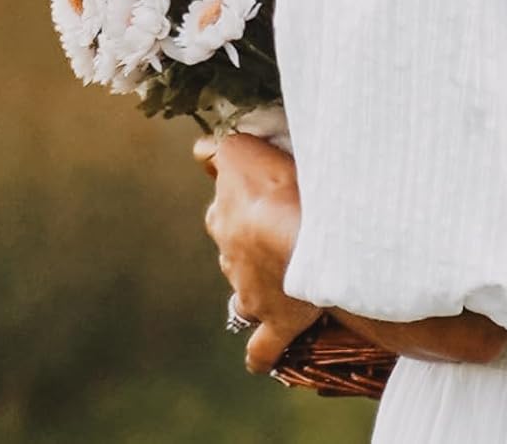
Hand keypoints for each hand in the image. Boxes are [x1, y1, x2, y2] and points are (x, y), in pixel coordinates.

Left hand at [194, 131, 324, 373]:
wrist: (306, 235)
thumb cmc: (285, 183)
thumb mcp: (247, 149)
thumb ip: (223, 150)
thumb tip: (200, 150)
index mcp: (224, 212)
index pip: (224, 195)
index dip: (243, 187)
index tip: (263, 181)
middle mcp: (229, 252)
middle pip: (233, 239)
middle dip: (251, 233)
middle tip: (285, 218)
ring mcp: (249, 290)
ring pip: (245, 287)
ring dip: (261, 278)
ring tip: (291, 269)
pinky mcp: (275, 320)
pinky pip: (262, 346)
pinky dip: (261, 351)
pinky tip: (262, 357)